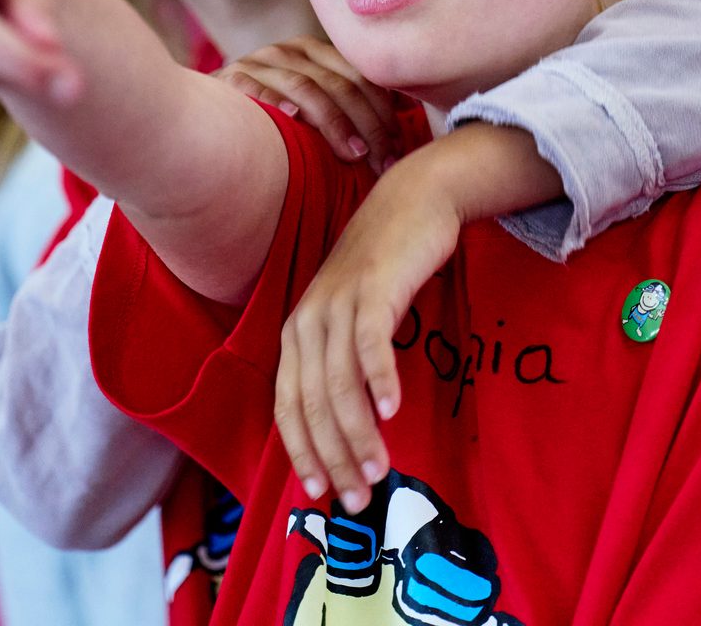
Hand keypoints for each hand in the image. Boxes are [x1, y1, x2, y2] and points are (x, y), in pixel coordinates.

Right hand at [217, 37, 402, 169]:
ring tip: (353, 154)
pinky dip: (276, 102)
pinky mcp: (229, 79)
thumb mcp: (309, 109)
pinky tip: (293, 120)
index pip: (359, 74)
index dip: (383, 113)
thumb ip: (345, 111)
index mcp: (312, 52)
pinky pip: (256, 88)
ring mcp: (257, 63)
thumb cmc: (268, 122)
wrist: (204, 117)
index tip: (397, 149)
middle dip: (367, 125)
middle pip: (338, 84)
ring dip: (334, 123)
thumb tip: (398, 138)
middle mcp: (286, 52)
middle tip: (381, 160)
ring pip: (306, 86)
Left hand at [273, 160, 459, 512]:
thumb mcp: (353, 319)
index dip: (302, 453)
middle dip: (334, 457)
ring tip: (380, 469)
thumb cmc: (385, 270)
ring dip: (358, 432)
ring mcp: (337, 303)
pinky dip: (378, 378)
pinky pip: (370, 341)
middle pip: (313, 404)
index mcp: (297, 334)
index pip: (288, 407)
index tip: (322, 493)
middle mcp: (308, 321)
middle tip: (359, 498)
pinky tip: (393, 411)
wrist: (411, 202)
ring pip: (339, 382)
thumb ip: (344, 365)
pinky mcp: (372, 287)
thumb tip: (352, 429)